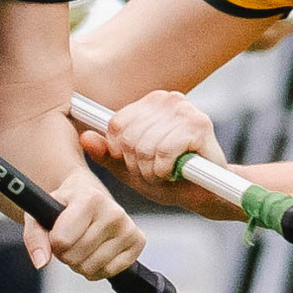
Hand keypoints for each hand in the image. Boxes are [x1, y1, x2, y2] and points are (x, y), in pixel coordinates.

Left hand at [24, 167, 146, 283]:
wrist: (88, 194)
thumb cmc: (62, 205)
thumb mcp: (40, 214)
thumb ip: (34, 237)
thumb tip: (41, 262)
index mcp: (90, 198)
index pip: (61, 241)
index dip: (53, 242)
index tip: (56, 231)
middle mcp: (114, 212)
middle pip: (75, 257)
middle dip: (65, 254)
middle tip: (69, 238)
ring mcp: (129, 228)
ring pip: (91, 268)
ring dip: (79, 263)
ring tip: (82, 243)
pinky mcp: (138, 242)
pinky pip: (108, 272)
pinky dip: (96, 269)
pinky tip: (96, 250)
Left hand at [78, 90, 240, 220]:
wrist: (208, 193)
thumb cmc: (170, 179)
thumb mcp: (130, 168)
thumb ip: (107, 154)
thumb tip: (84, 138)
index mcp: (149, 103)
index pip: (115, 125)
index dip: (122, 153)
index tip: (140, 163)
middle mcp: (166, 99)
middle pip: (128, 138)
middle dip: (138, 165)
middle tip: (156, 171)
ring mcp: (184, 109)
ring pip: (144, 146)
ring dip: (152, 170)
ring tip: (167, 172)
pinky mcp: (198, 124)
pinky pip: (164, 152)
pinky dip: (166, 170)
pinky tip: (177, 171)